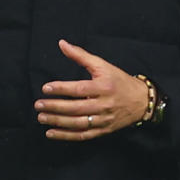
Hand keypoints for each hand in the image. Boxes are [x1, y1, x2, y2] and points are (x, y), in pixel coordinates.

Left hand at [34, 39, 148, 140]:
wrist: (141, 100)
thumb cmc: (119, 80)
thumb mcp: (102, 65)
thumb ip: (80, 55)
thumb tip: (62, 43)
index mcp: (103, 87)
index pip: (79, 89)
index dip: (61, 89)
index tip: (45, 88)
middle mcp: (104, 105)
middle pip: (76, 108)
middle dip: (55, 107)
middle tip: (38, 104)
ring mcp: (104, 120)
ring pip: (78, 123)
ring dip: (57, 122)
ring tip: (41, 117)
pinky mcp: (103, 131)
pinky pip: (83, 135)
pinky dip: (66, 136)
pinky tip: (51, 133)